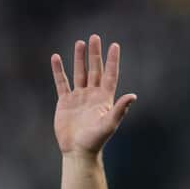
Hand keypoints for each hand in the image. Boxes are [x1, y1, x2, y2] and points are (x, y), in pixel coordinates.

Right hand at [51, 34, 135, 155]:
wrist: (78, 151)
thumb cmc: (96, 140)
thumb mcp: (109, 124)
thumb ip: (120, 109)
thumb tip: (133, 95)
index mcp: (105, 99)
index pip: (110, 75)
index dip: (113, 60)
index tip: (115, 45)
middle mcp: (93, 95)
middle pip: (95, 70)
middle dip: (95, 54)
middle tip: (95, 37)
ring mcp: (79, 97)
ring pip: (79, 73)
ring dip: (79, 58)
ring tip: (80, 42)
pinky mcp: (65, 102)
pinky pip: (61, 82)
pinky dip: (58, 70)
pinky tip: (56, 57)